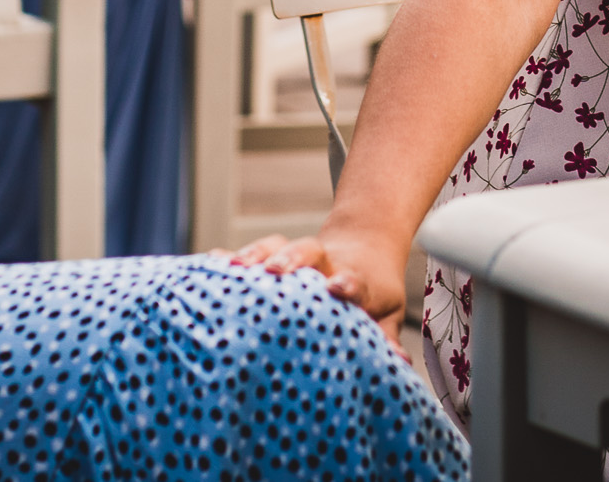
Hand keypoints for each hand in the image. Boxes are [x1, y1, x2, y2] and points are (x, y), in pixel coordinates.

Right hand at [227, 224, 413, 348]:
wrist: (364, 245)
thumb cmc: (373, 292)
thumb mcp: (386, 311)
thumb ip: (384, 335)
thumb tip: (397, 362)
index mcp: (357, 277)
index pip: (354, 279)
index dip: (346, 283)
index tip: (337, 289)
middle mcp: (326, 261)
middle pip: (311, 252)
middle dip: (293, 260)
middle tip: (277, 271)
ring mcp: (299, 256)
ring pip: (279, 247)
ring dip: (257, 255)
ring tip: (234, 267)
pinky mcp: (275, 256)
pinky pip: (252, 253)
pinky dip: (232, 257)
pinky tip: (211, 263)